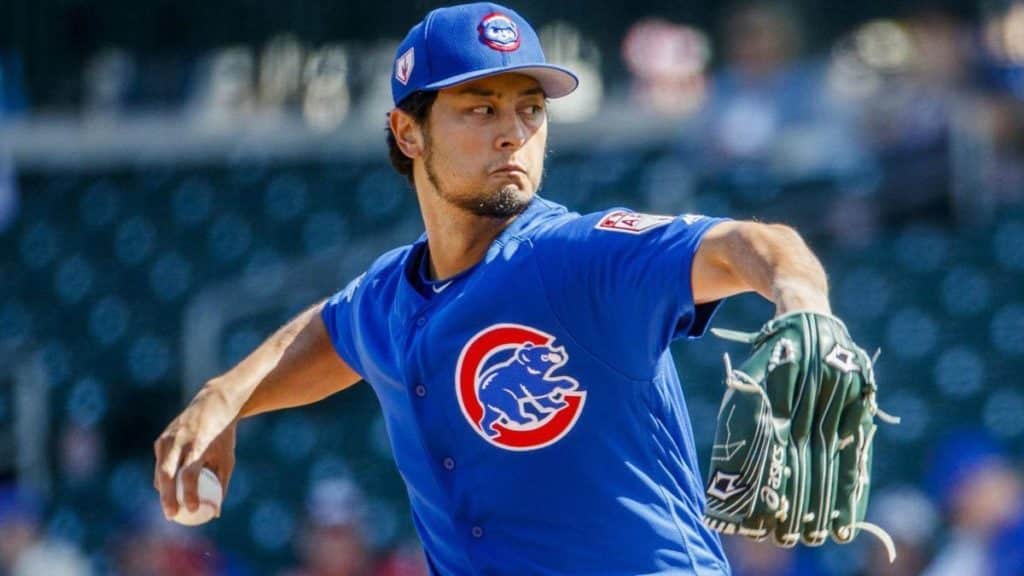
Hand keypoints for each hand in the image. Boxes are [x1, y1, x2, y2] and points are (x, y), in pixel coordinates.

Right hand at [153, 386, 237, 519]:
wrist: (212, 406)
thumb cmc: (223, 438)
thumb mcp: (227, 459)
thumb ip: (221, 484)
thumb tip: (215, 512)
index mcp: (197, 445)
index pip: (189, 473)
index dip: (189, 493)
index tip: (194, 509)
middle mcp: (179, 441)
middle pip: (167, 474)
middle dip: (167, 497)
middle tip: (172, 515)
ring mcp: (167, 439)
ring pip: (160, 470)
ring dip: (163, 490)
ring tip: (170, 508)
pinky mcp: (161, 440)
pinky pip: (160, 464)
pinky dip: (163, 477)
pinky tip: (168, 491)